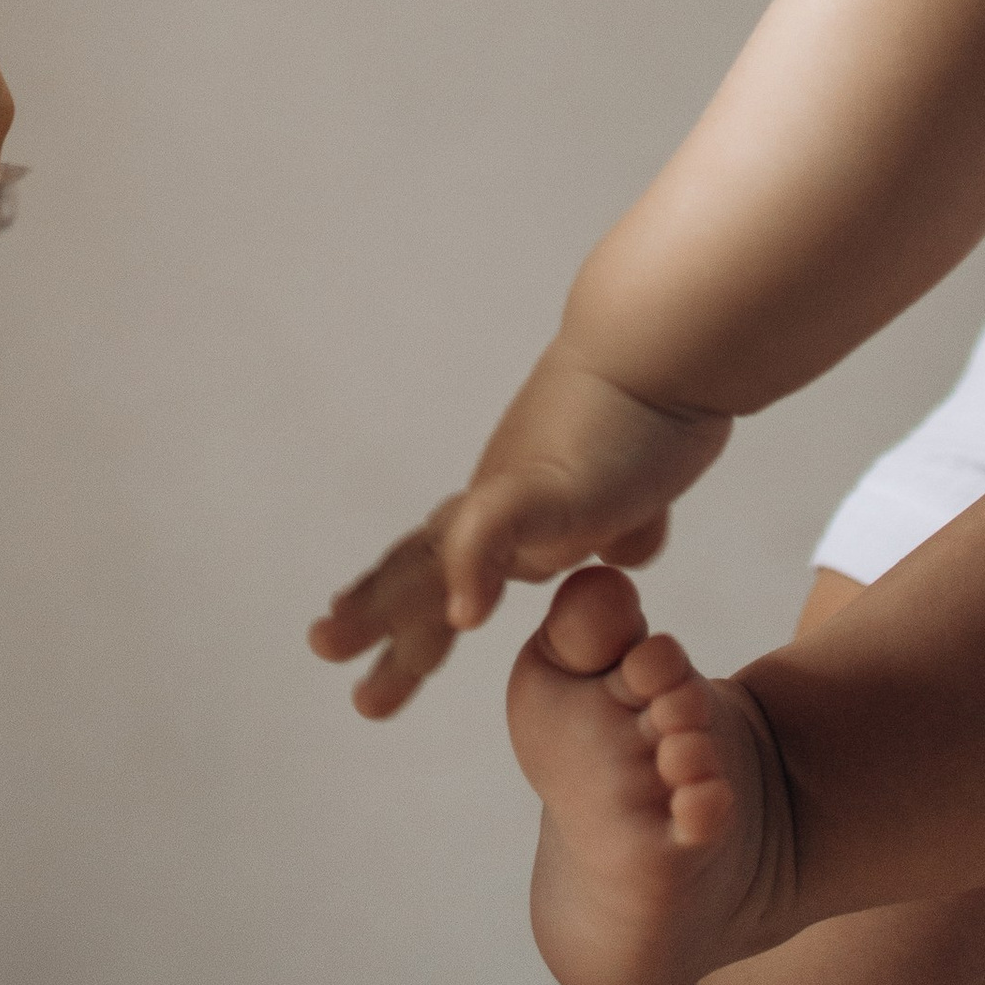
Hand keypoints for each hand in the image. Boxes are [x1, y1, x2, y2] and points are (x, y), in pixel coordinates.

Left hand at [309, 345, 729, 715]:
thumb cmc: (657, 403)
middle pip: (422, 566)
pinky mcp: (549, 486)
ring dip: (381, 605)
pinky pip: (498, 531)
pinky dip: (472, 571)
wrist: (663, 337)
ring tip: (331, 640)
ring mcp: (519, 492)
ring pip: (435, 556)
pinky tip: (467, 616)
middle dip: (374, 617)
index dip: (404, 596)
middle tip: (321, 647)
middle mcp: (502, 499)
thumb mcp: (637, 488)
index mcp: (515, 505)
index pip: (446, 558)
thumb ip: (625, 520)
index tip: (357, 629)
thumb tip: (626, 544)